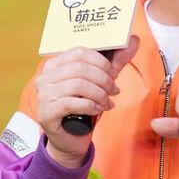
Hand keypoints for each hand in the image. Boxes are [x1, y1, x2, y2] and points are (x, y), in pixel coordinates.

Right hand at [35, 37, 138, 167]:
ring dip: (99, 94)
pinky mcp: (46, 112)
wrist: (70, 139)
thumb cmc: (83, 107)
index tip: (113, 74)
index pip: (80, 52)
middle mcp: (45, 77)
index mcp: (55, 65)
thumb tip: (134, 40)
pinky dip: (91, 105)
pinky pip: (73, 103)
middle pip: (80, 68)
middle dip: (103, 79)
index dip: (101, 62)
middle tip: (114, 90)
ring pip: (78, 85)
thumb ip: (115, 62)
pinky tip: (97, 110)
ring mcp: (43, 95)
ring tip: (107, 102)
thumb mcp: (99, 82)